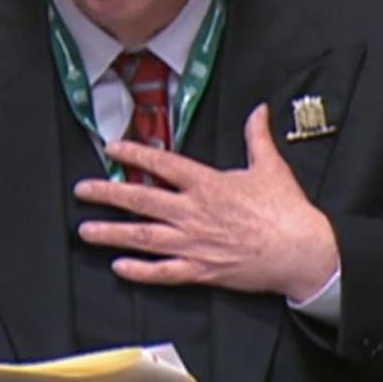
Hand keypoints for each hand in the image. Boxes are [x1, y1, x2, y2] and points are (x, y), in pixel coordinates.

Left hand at [73, 103, 338, 300]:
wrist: (301, 251)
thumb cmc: (286, 209)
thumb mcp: (270, 165)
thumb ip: (256, 135)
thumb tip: (259, 108)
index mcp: (207, 184)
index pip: (162, 165)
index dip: (134, 155)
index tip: (111, 149)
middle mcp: (193, 212)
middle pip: (141, 200)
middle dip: (107, 194)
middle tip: (81, 190)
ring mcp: (194, 244)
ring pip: (144, 238)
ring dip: (112, 234)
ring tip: (85, 230)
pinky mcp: (201, 271)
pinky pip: (164, 273)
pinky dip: (140, 272)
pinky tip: (118, 268)